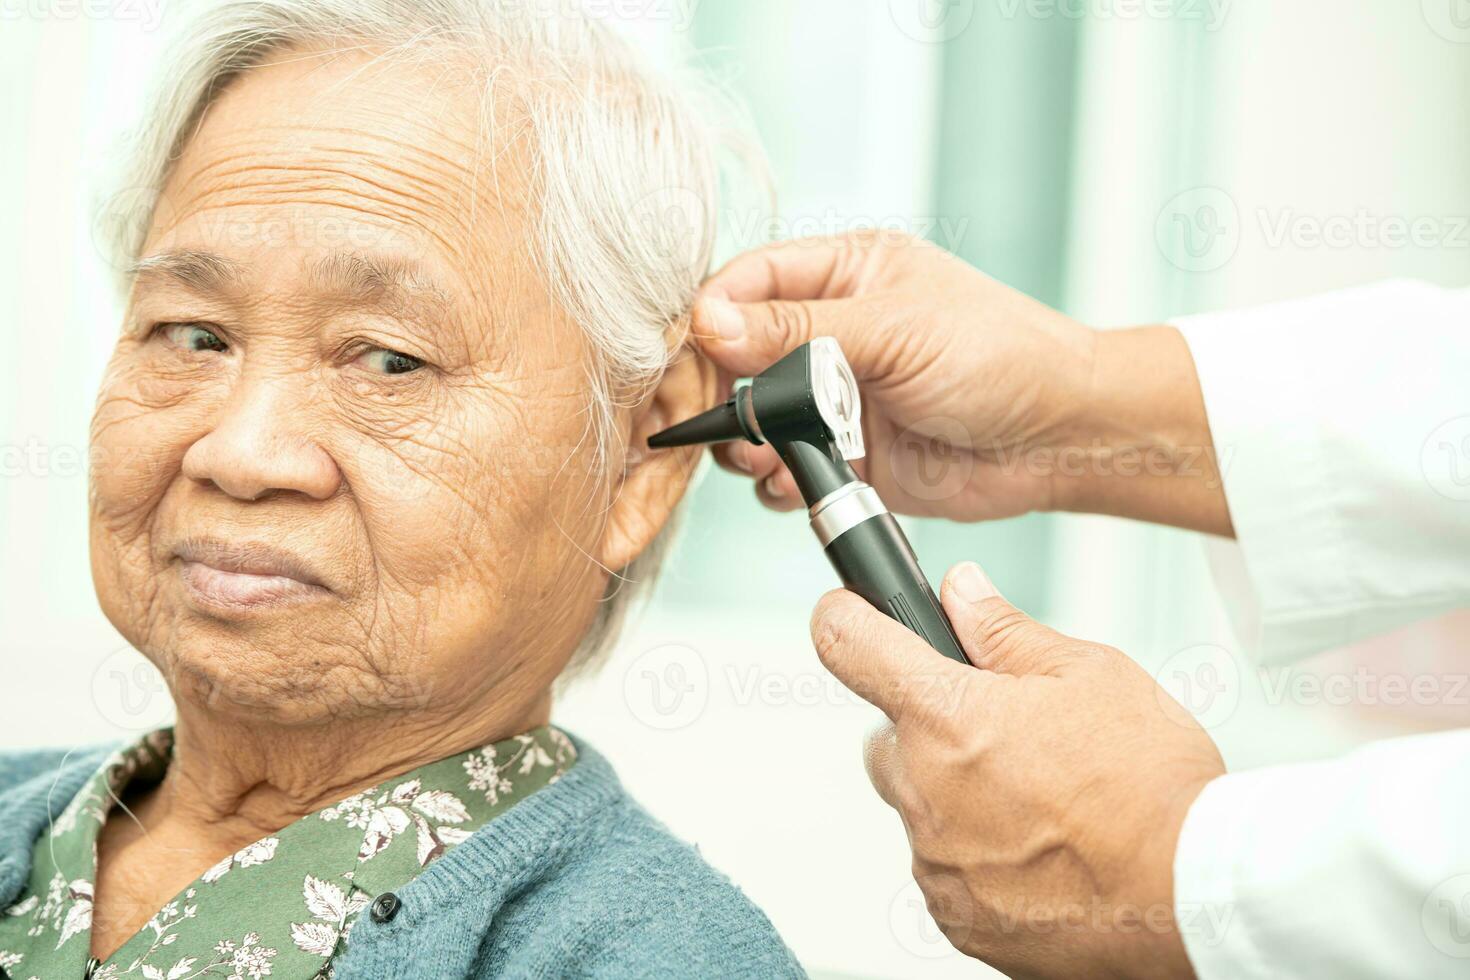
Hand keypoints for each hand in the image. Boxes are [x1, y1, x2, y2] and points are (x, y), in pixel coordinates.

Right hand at [691, 232, 1232, 535]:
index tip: (694, 353)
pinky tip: (801, 483)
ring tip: (769, 457)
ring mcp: (836, 398)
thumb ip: (799, 331)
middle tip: (726, 419)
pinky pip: (786, 472)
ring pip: (754, 421)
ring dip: (749, 444)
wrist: (1059, 439)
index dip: (711, 316)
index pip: (747, 282)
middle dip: (724, 391)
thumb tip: (710, 323)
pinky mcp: (847, 456)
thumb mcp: (895, 329)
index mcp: (844, 273)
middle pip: (737, 356)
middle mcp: (831, 333)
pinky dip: (781, 484)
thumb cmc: (1002, 356)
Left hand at [811, 561, 1225, 978]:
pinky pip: (944, 870)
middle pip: (889, 739)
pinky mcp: (957, 918)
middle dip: (930, 729)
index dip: (845, 620)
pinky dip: (976, 855)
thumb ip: (1006, 632)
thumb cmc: (1152, 787)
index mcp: (949, 716)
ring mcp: (936, 860)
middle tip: (1004, 735)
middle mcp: (925, 790)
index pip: (850, 646)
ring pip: (919, 807)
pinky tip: (1039, 849)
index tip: (846, 615)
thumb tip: (960, 592)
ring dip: (957, 796)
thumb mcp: (1090, 674)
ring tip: (1041, 801)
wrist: (1193, 898)